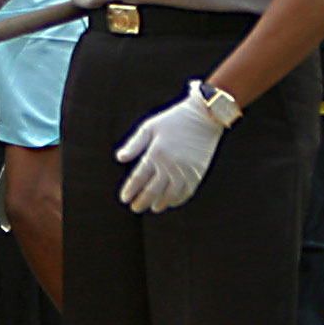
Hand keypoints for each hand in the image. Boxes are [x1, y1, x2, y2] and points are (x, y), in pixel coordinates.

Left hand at [115, 90, 227, 212]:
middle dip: (141, 202)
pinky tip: (170, 202)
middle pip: (152, 191)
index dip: (130, 190)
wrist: (204, 116)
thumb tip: (119, 158)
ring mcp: (185, 171)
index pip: (138, 179)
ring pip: (169, 196)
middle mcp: (170, 165)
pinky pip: (186, 193)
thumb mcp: (149, 127)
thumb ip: (134, 144)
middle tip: (135, 208)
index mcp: (155, 153)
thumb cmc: (173, 120)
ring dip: (159, 204)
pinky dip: (177, 200)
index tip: (124, 198)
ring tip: (152, 207)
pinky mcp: (197, 173)